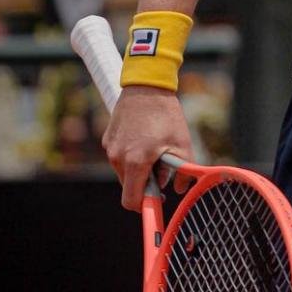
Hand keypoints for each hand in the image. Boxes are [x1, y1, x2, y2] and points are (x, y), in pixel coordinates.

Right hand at [103, 85, 194, 211]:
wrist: (147, 85)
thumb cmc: (166, 115)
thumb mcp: (182, 143)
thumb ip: (183, 171)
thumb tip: (179, 190)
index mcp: (135, 162)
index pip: (131, 201)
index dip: (145, 206)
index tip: (158, 202)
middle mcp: (118, 157)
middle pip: (129, 186)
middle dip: (145, 183)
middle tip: (162, 167)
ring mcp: (111, 148)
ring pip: (124, 171)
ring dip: (138, 168)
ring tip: (154, 148)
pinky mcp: (107, 138)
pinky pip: (119, 156)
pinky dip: (131, 155)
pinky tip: (144, 137)